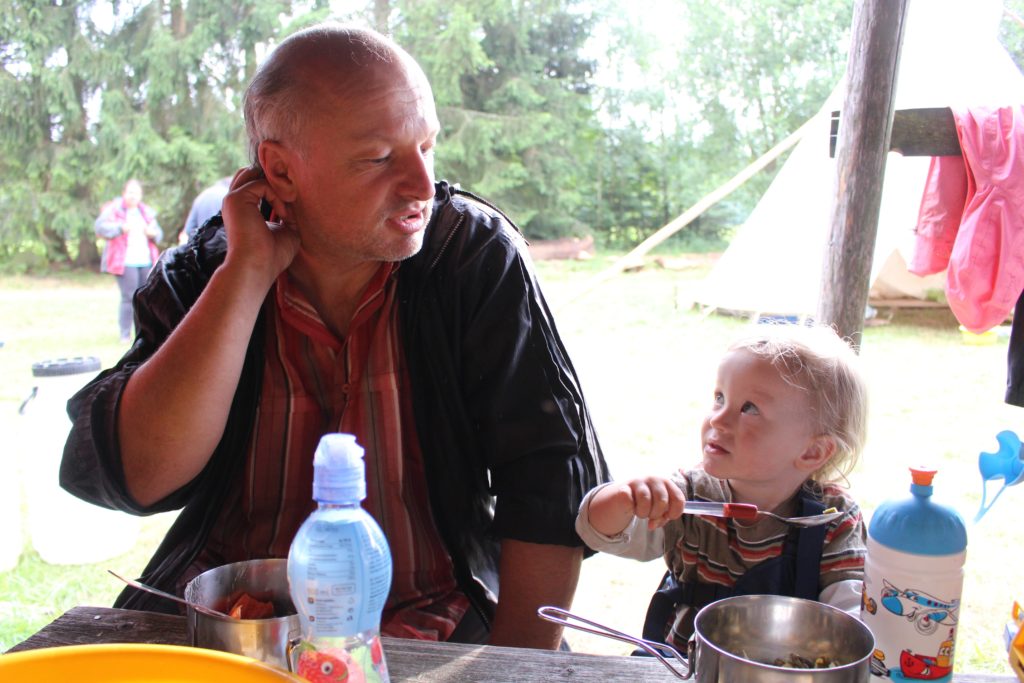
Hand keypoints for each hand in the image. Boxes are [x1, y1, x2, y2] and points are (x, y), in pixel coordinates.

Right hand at [220, 166, 299, 287]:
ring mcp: (233, 199)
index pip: (257, 186)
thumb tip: (296, 201)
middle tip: (292, 196)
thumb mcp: (287, 231)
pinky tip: (282, 214)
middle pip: (251, 174)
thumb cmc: (272, 256)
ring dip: (277, 186)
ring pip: (254, 174)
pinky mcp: (236, 198)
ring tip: (289, 204)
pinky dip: (277, 196)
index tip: (292, 208)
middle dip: (274, 181)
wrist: (257, 267)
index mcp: (244, 210)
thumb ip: (289, 214)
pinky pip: (261, 184)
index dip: (278, 190)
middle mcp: (235, 203)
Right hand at [589, 476, 685, 535]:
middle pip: (662, 502)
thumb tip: (652, 525)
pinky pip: (630, 503)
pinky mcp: (624, 488)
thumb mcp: (658, 510)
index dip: (675, 512)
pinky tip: (631, 508)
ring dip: (643, 514)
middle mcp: (653, 479)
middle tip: (651, 515)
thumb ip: (662, 518)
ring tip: (640, 512)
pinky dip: (631, 510)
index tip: (668, 517)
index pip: (678, 499)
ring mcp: (638, 481)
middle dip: (657, 514)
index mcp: (666, 483)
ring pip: (645, 502)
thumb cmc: (645, 503)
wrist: (622, 498)